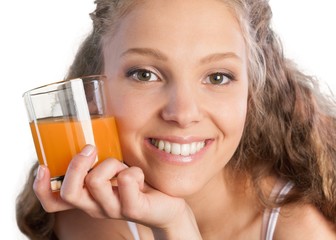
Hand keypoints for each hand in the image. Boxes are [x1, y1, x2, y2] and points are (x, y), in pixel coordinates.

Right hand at [33, 145, 201, 238]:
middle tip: (91, 149)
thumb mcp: (114, 170)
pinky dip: (133, 170)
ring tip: (126, 167)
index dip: (41, 187)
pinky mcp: (133, 208)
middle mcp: (95, 206)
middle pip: (70, 191)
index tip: (42, 166)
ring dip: (112, 164)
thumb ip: (99, 160)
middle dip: (77, 164)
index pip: (54, 202)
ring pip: (96, 181)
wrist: (167, 204)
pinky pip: (126, 180)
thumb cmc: (137, 182)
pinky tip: (139, 174)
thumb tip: (89, 129)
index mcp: (88, 197)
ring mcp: (113, 210)